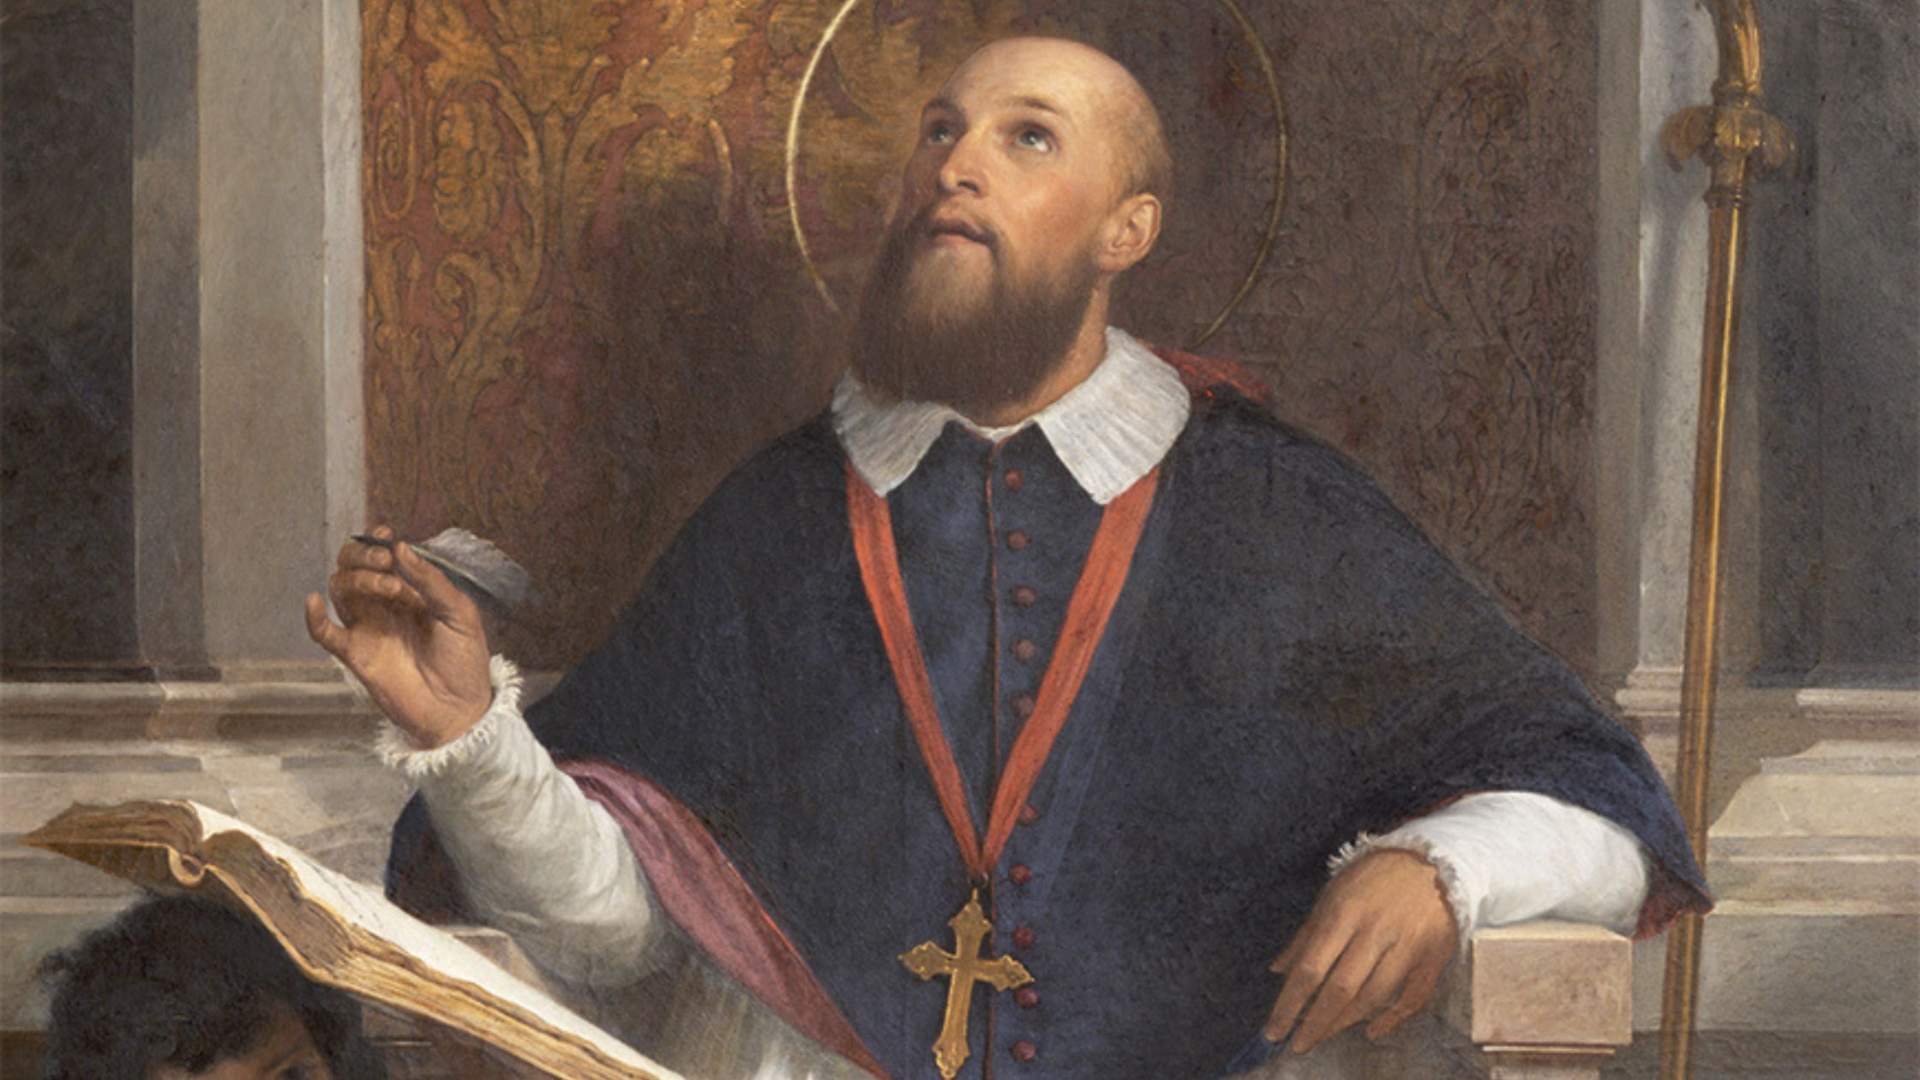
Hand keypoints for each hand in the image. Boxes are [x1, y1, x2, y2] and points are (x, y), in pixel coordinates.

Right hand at [305, 525, 493, 748]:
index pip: (380, 555)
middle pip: (351, 566)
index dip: (376, 541)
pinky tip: (314, 602)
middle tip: (385, 562)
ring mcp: (368, 627)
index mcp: (410, 590)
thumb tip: (401, 548)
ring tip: (390, 587)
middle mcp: (384, 605)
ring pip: (340, 589)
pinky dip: (313, 617)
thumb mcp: (459, 613)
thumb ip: (431, 581)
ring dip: (358, 579)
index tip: (386, 537)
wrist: (459, 710)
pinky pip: (324, 633)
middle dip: (362, 555)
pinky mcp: (356, 654)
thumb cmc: (464, 662)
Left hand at [1264, 849, 1456, 1052]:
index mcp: (1343, 913)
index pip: (1310, 968)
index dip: (1289, 1004)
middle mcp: (1375, 931)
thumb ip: (1306, 935)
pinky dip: (1392, 1020)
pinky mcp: (1433, 957)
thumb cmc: (1373, 878)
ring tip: (1325, 1034)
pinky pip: (1412, 998)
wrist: (1432, 861)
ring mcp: (1407, 946)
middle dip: (1315, 1022)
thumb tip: (1278, 969)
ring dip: (1346, 1022)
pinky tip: (1371, 1030)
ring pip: (1374, 997)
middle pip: (1340, 989)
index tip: (1274, 1030)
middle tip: (1298, 1045)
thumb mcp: (1332, 895)